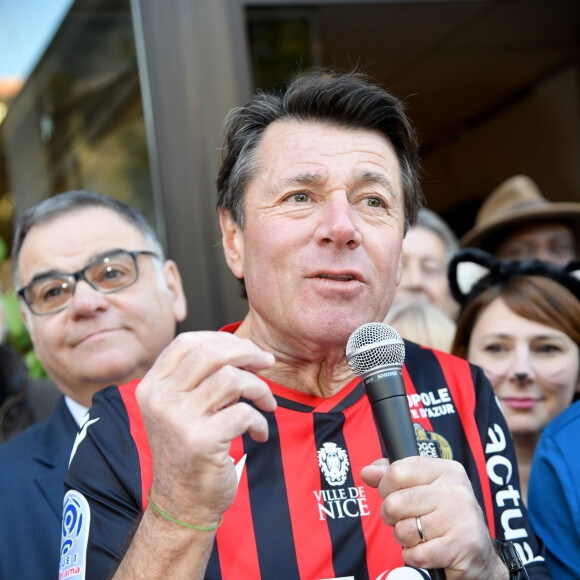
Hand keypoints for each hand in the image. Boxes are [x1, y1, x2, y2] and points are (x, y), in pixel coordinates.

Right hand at [136, 331, 276, 527]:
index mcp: (152, 386)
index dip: (221, 338)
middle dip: (247, 352)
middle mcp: (160, 399)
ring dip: (259, 388)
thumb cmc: (190, 447)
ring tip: (266, 404)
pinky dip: (260, 421)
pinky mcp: (201, 441)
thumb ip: (200, 377)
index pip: (185, 342)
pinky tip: (259, 433)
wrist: (182, 502)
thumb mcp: (181, 407)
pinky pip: (244, 413)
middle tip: (267, 362)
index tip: (246, 349)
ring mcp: (178, 420)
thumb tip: (244, 348)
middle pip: (210, 353)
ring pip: (232, 379)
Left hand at [361, 457, 507, 579]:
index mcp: (445, 470)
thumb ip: (392, 476)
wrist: (480, 555)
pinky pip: (417, 553)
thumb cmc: (445, 517)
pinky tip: (428, 551)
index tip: (392, 496)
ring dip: (405, 539)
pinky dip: (414, 556)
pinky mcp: (462, 545)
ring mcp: (460, 516)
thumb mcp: (422, 488)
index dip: (385, 488)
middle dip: (392, 517)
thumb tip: (367, 472)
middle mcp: (455, 489)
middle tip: (406, 521)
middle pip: (395, 502)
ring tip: (421, 536)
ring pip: (404, 530)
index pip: (397, 471)